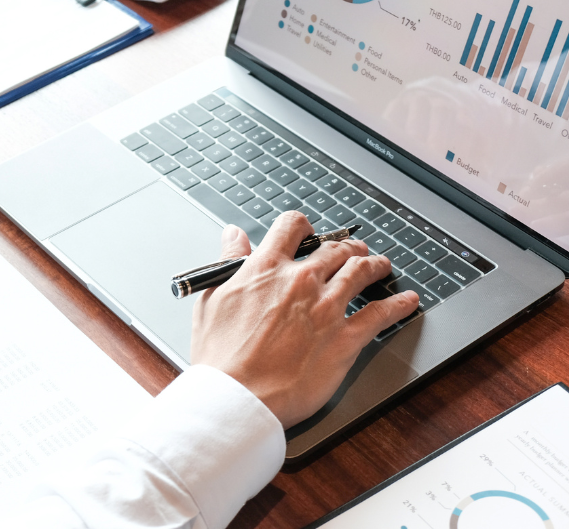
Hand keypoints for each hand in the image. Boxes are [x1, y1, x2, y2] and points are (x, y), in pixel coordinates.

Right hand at [190, 212, 418, 428]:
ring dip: (374, 265)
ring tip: (381, 265)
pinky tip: (407, 301)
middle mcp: (300, 281)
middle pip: (334, 249)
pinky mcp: (345, 339)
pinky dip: (398, 305)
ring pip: (361, 272)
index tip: (308, 230)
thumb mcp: (213, 298)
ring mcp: (326, 308)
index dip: (302, 224)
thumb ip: (229, 262)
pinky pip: (381, 314)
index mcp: (265, 268)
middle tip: (353, 250)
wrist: (238, 396)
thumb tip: (233, 236)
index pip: (291, 226)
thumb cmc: (220, 356)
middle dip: (347, 246)